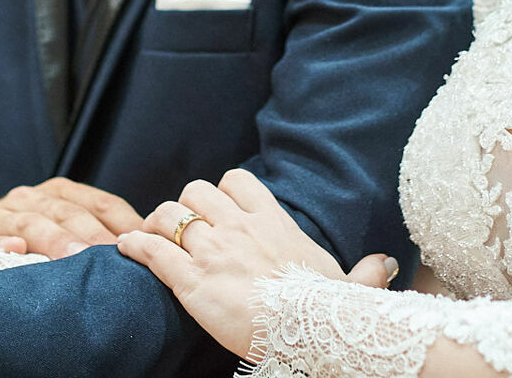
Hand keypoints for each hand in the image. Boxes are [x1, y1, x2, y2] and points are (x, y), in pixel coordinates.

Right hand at [0, 176, 142, 257]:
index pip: (102, 203)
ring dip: (55, 240)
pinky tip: (13, 250)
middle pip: (70, 213)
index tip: (148, 246)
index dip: (126, 223)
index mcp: (61, 194)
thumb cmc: (27, 238)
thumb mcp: (60, 227)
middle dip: (94, 235)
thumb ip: (96, 234)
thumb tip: (147, 254)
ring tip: (73, 259)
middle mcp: (33, 199)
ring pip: (33, 224)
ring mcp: (2, 216)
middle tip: (115, 258)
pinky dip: (0, 243)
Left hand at [116, 169, 395, 358]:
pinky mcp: (191, 280)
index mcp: (272, 221)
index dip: (222, 191)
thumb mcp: (351, 286)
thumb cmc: (330, 311)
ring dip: (157, 225)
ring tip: (152, 237)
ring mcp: (212, 251)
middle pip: (195, 191)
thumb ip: (365, 272)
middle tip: (183, 228)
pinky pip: (152, 251)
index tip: (219, 209)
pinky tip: (126, 248)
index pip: (236, 180)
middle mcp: (238, 228)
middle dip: (186, 207)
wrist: (310, 331)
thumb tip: (385, 264)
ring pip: (169, 215)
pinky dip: (135, 247)